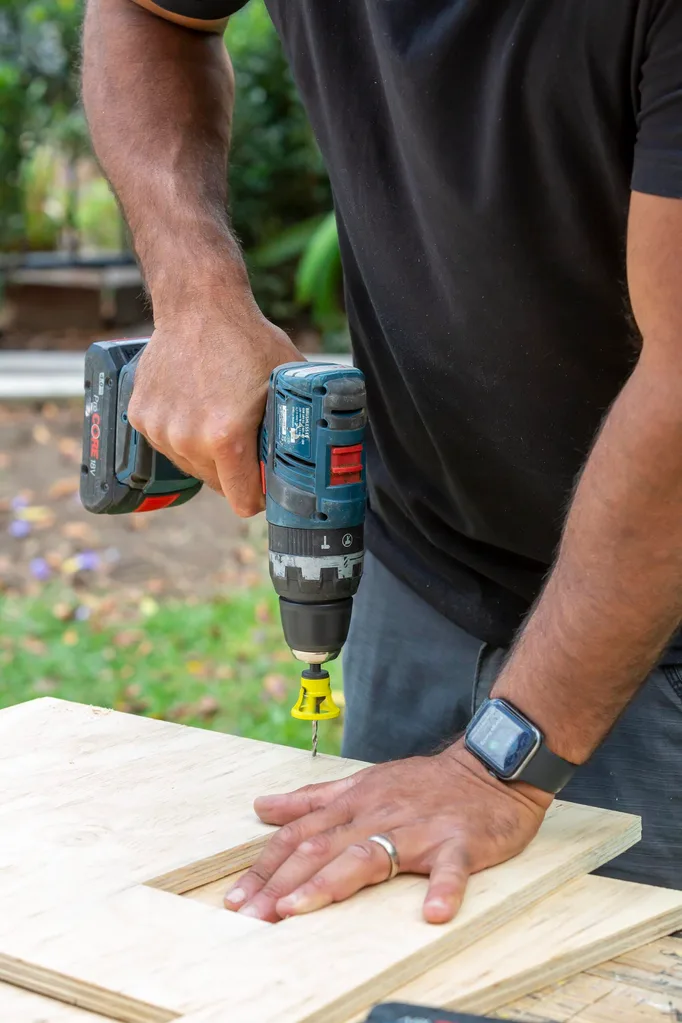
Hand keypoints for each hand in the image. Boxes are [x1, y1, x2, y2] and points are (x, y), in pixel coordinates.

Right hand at [127, 290, 303, 516]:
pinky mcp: (140, 417)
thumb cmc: (247, 340)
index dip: (259, 495)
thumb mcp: (287, 384)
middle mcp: (187, 439)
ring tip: (220, 415)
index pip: (242, 501)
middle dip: (235, 470)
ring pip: (192, 465)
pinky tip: (195, 403)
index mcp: (225, 437)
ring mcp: (160, 429)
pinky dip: (183, 433)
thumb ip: (295, 428)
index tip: (265, 483)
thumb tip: (313, 460)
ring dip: (207, 452)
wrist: (198, 305)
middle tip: (247, 438)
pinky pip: (169, 444)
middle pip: (217, 484)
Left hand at [224, 743, 551, 923]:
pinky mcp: (460, 842)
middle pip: (321, 849)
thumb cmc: (424, 783)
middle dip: (282, 884)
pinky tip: (434, 912)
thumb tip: (263, 806)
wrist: (490, 766)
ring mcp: (418, 829)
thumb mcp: (363, 783)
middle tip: (253, 917)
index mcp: (354, 804)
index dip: (266, 867)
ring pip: (370, 855)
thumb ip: (313, 799)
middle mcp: (378, 815)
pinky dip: (444, 888)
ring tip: (300, 909)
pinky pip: (451, 867)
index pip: (300, 836)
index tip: (237, 899)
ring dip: (332, 882)